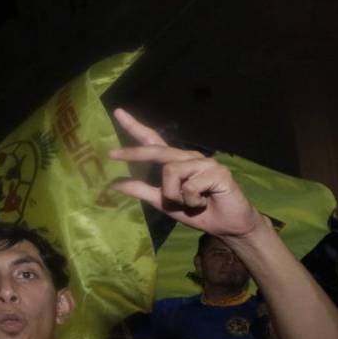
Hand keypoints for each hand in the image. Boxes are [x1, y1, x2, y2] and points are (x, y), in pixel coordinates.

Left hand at [108, 108, 261, 239]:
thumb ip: (142, 191)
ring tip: (190, 203)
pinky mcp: (217, 171)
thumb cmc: (197, 212)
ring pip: (170, 172)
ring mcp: (204, 162)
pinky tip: (204, 202)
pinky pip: (189, 186)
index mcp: (176, 162)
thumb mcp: (163, 203)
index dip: (135, 127)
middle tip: (110, 154)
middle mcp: (189, 157)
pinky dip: (192, 201)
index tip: (117, 113)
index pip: (153, 141)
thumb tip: (115, 184)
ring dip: (174, 196)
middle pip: (157, 150)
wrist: (227, 225)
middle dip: (134, 153)